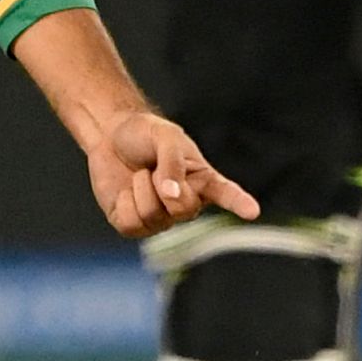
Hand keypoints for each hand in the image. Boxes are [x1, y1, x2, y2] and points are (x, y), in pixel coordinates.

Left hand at [87, 111, 258, 237]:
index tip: (252, 211)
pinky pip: (131, 223)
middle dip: (164, 183)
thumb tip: (173, 195)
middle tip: (153, 167)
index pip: (225, 194)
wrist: (109, 136)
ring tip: (141, 174)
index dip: (239, 203)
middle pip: (184, 209)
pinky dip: (123, 202)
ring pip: (154, 215)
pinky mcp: (134, 225)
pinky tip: (125, 191)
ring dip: (140, 187)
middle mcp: (185, 204)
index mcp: (201, 180)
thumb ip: (172, 161)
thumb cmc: (144, 134)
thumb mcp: (163, 136)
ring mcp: (161, 218)